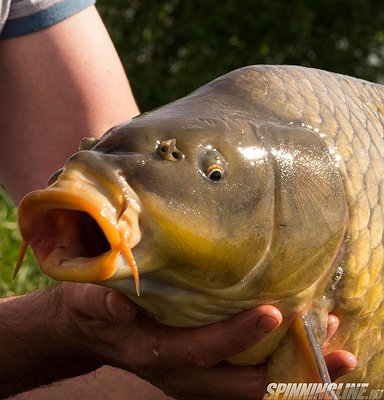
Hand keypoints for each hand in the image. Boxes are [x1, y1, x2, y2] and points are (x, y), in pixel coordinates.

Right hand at [55, 283, 355, 399]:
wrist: (90, 332)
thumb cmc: (92, 312)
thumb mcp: (89, 303)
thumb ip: (102, 304)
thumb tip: (120, 308)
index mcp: (157, 355)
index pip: (204, 350)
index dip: (239, 336)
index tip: (275, 313)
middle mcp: (184, 374)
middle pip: (244, 383)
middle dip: (292, 373)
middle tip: (339, 353)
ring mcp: (197, 376)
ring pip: (253, 385)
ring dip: (296, 371)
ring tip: (337, 348)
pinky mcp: (204, 368)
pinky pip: (248, 373)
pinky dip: (280, 363)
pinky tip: (304, 340)